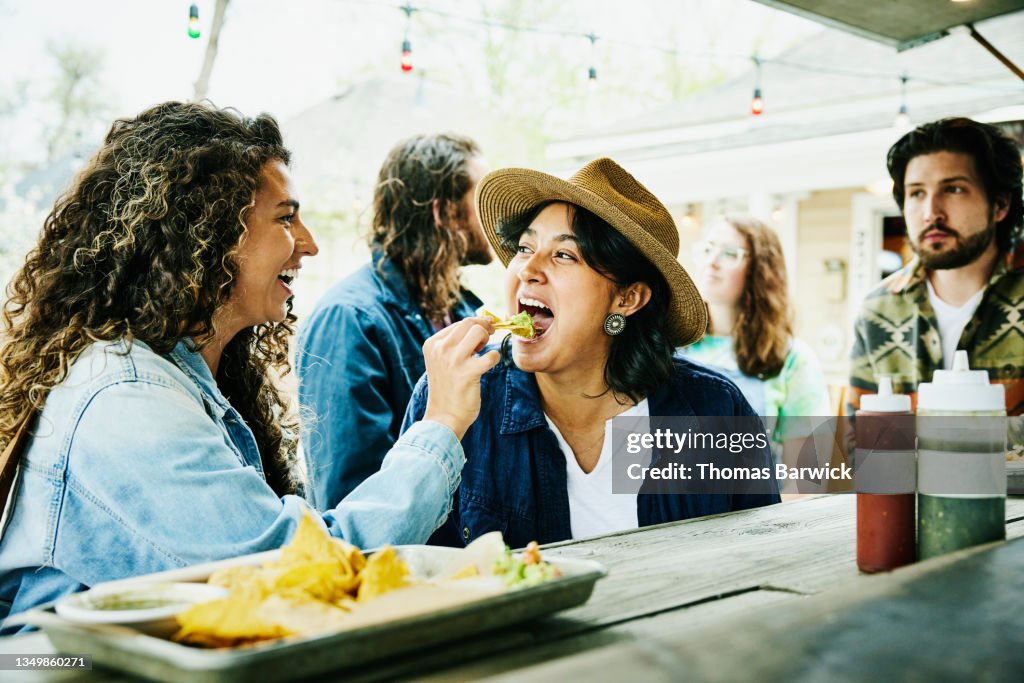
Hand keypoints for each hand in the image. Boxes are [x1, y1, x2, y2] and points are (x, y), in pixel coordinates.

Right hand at [422, 317, 499, 439]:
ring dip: (487, 340)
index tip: (482, 334)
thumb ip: (455, 343)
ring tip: (484, 353)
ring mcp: (453, 361)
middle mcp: (440, 349)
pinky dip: (494, 358)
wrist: (444, 417)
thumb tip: (482, 323)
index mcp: (432, 344)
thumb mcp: (442, 360)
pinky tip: (489, 365)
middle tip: (487, 340)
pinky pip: (490, 355)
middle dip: (484, 328)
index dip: (476, 325)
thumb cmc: (448, 387)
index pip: (459, 323)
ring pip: (478, 332)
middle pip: (469, 323)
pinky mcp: (467, 373)